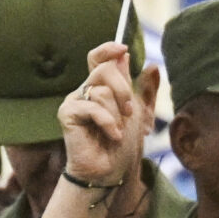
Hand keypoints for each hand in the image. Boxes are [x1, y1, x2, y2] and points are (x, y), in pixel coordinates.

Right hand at [57, 43, 146, 191]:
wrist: (109, 169)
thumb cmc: (123, 141)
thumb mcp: (141, 112)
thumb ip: (145, 89)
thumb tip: (151, 65)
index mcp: (102, 86)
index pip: (98, 58)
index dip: (108, 49)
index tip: (123, 48)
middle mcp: (86, 90)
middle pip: (105, 70)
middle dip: (124, 90)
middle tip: (129, 111)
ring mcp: (74, 101)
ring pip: (102, 91)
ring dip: (117, 114)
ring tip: (117, 130)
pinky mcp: (67, 113)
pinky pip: (93, 107)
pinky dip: (108, 123)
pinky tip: (112, 136)